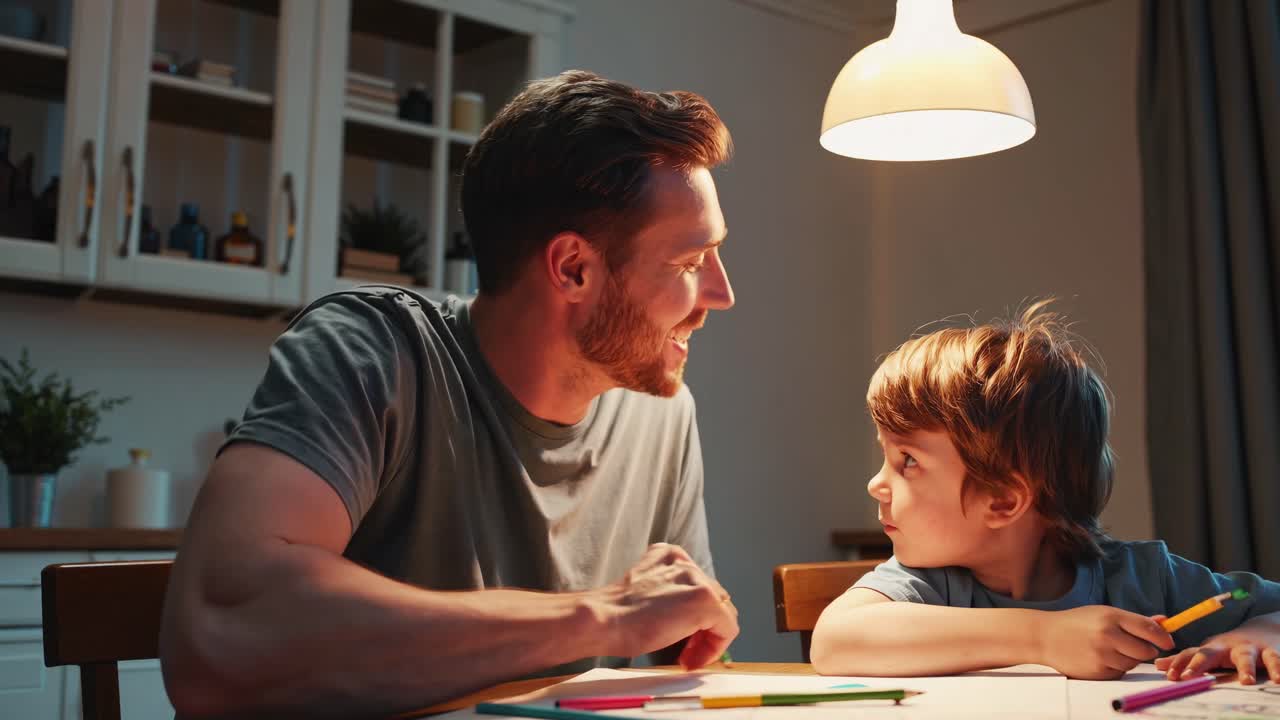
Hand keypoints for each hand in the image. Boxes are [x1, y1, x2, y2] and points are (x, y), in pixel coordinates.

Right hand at [596, 543, 738, 669]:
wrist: (603, 620)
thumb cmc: (614, 614)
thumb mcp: (645, 590)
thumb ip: (668, 591)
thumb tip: (685, 617)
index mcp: (669, 554)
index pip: (697, 586)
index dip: (692, 616)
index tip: (681, 636)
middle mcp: (686, 562)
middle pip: (713, 598)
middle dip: (702, 628)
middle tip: (685, 652)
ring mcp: (697, 579)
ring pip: (722, 613)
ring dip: (707, 639)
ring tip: (688, 658)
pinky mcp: (705, 600)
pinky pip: (727, 627)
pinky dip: (714, 648)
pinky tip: (690, 659)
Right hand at [1039, 606, 1173, 679]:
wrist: (1044, 636)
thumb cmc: (1076, 623)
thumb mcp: (1102, 613)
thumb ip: (1133, 620)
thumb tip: (1164, 621)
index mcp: (1110, 616)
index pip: (1149, 629)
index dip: (1163, 637)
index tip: (1168, 642)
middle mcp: (1108, 635)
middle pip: (1146, 651)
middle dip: (1145, 650)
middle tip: (1135, 646)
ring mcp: (1102, 655)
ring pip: (1133, 663)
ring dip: (1129, 659)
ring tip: (1111, 650)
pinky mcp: (1097, 671)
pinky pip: (1119, 672)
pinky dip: (1116, 668)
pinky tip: (1100, 658)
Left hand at [1155, 623, 1279, 683]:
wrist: (1263, 631)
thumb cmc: (1230, 647)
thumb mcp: (1209, 652)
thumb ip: (1186, 660)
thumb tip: (1158, 666)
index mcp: (1211, 649)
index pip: (1190, 655)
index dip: (1179, 664)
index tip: (1170, 676)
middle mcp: (1228, 647)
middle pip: (1210, 653)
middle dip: (1198, 664)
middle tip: (1189, 677)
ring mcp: (1250, 649)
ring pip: (1246, 657)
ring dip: (1245, 668)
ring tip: (1246, 682)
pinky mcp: (1272, 653)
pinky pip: (1275, 661)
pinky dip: (1278, 669)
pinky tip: (1279, 680)